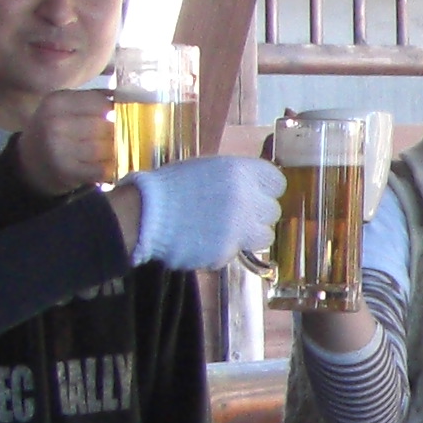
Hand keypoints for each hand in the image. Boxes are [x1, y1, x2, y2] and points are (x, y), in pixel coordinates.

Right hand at [17, 88, 118, 194]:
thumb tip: (125, 94)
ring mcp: (59, 148)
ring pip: (105, 147)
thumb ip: (91, 100)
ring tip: (116, 152)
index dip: (115, 110)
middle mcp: (55, 123)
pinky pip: (102, 169)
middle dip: (116, 133)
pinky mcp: (67, 171)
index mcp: (56, 102)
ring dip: (116, 152)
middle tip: (120, 138)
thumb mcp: (62, 109)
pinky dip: (111, 169)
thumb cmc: (53, 132)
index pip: (99, 102)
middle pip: (104, 125)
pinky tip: (110, 167)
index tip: (121, 116)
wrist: (30, 164)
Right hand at [125, 153, 285, 270]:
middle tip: (236, 216)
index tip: (255, 195)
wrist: (145, 214)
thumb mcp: (207, 169)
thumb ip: (236, 179)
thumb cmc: (172, 186)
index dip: (265, 190)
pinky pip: (237, 252)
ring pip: (265, 237)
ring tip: (226, 231)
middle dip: (256, 215)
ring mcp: (239, 228)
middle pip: (273, 211)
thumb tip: (254, 188)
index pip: (277, 183)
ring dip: (249, 236)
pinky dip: (224, 249)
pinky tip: (205, 241)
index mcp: (241, 171)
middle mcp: (246, 198)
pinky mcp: (227, 251)